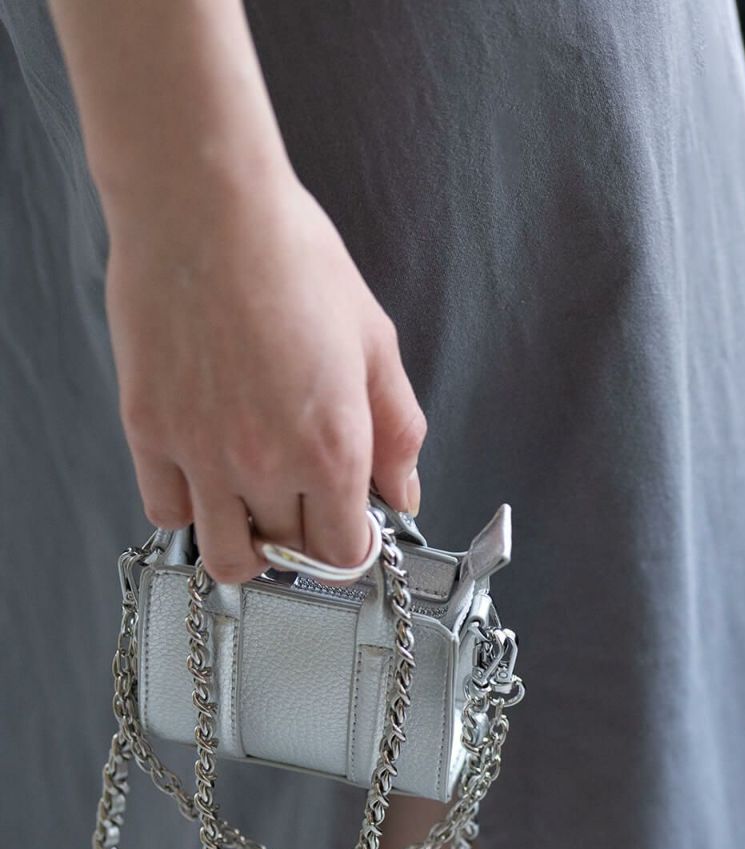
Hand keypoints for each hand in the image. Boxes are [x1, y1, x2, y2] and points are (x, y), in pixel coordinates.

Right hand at [105, 168, 423, 583]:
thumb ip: (397, 430)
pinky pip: (166, 512)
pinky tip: (206, 479)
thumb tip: (403, 491)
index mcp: (333, 448)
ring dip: (247, 548)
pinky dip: (188, 509)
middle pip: (290, 554)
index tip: (347, 526)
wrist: (203, 205)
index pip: (344, 553)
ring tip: (255, 510)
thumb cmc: (289, 255)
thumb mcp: (374, 342)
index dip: (349, 545)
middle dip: (304, 539)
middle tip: (304, 502)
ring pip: (226, 556)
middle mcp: (267, 464)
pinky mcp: (149, 432)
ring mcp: (202, 454)